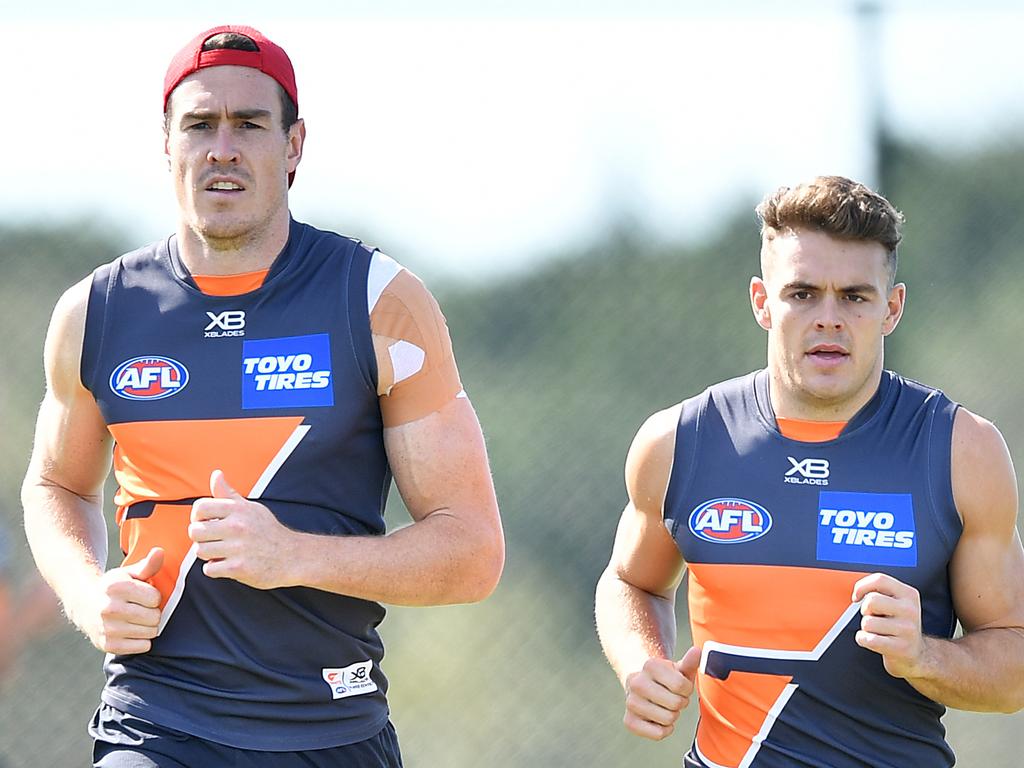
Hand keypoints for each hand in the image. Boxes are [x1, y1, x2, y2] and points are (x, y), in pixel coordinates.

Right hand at [83, 547, 163, 654]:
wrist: (84, 605)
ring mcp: (107, 628)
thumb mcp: (129, 573)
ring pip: (150, 633)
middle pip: (154, 617)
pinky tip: (131, 631)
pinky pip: (142, 647)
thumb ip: (148, 564)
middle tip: (142, 609)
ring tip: (136, 619)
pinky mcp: (107, 645)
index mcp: (117, 588)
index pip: (155, 598)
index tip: (144, 595)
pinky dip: (142, 641)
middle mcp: (109, 608)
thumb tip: (160, 551)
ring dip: (148, 627)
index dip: (153, 597)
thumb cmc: (114, 587)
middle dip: (153, 612)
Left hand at [189, 470, 296, 589]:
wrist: (291, 556)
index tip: (206, 522)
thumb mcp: (250, 508)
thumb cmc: (267, 530)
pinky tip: (227, 564)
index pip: (200, 507)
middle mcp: (237, 526)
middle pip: (195, 531)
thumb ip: (228, 493)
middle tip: (212, 540)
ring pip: (200, 551)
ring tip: (221, 552)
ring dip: (208, 554)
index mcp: (238, 509)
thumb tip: (216, 474)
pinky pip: (209, 569)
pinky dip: (215, 569)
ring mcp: (238, 548)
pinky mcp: (238, 568)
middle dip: (200, 537)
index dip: (197, 516)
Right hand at [623, 646, 700, 739]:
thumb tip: (698, 651)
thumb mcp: (679, 669)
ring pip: (668, 719)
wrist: (642, 685)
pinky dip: (664, 730)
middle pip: (675, 704)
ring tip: (664, 706)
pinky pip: (658, 734)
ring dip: (672, 716)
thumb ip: (690, 662)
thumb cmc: (667, 679)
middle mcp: (636, 682)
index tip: (680, 686)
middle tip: (673, 697)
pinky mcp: (629, 721)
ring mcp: (630, 702)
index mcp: (650, 665)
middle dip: (680, 703)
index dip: (686, 689)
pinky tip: (658, 719)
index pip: (681, 686)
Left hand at [853, 572, 926, 678]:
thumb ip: (879, 592)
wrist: (915, 654)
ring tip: (878, 631)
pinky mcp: (902, 648)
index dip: (862, 586)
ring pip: (867, 622)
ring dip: (866, 628)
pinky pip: (868, 639)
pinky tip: (874, 641)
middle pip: (871, 601)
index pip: (880, 579)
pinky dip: (863, 640)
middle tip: (872, 617)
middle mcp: (910, 610)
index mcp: (909, 594)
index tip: (857, 597)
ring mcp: (908, 630)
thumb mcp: (895, 603)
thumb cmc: (897, 625)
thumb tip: (858, 592)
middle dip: (865, 610)